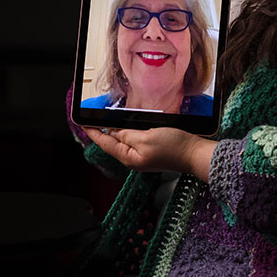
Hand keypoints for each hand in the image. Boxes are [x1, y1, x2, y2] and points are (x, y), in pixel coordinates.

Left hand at [85, 127, 217, 182]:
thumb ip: (126, 134)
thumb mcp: (145, 138)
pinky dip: (126, 132)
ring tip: (104, 120)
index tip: (82, 122)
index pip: (104, 142)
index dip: (92, 131)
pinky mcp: (150, 151)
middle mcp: (132, 159)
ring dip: (113, 130)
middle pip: (111, 142)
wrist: (194, 153)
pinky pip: (133, 140)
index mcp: (128, 157)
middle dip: (101, 130)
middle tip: (90, 118)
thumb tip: (112, 131)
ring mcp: (141, 156)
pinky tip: (126, 126)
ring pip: (122, 140)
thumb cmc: (174, 147)